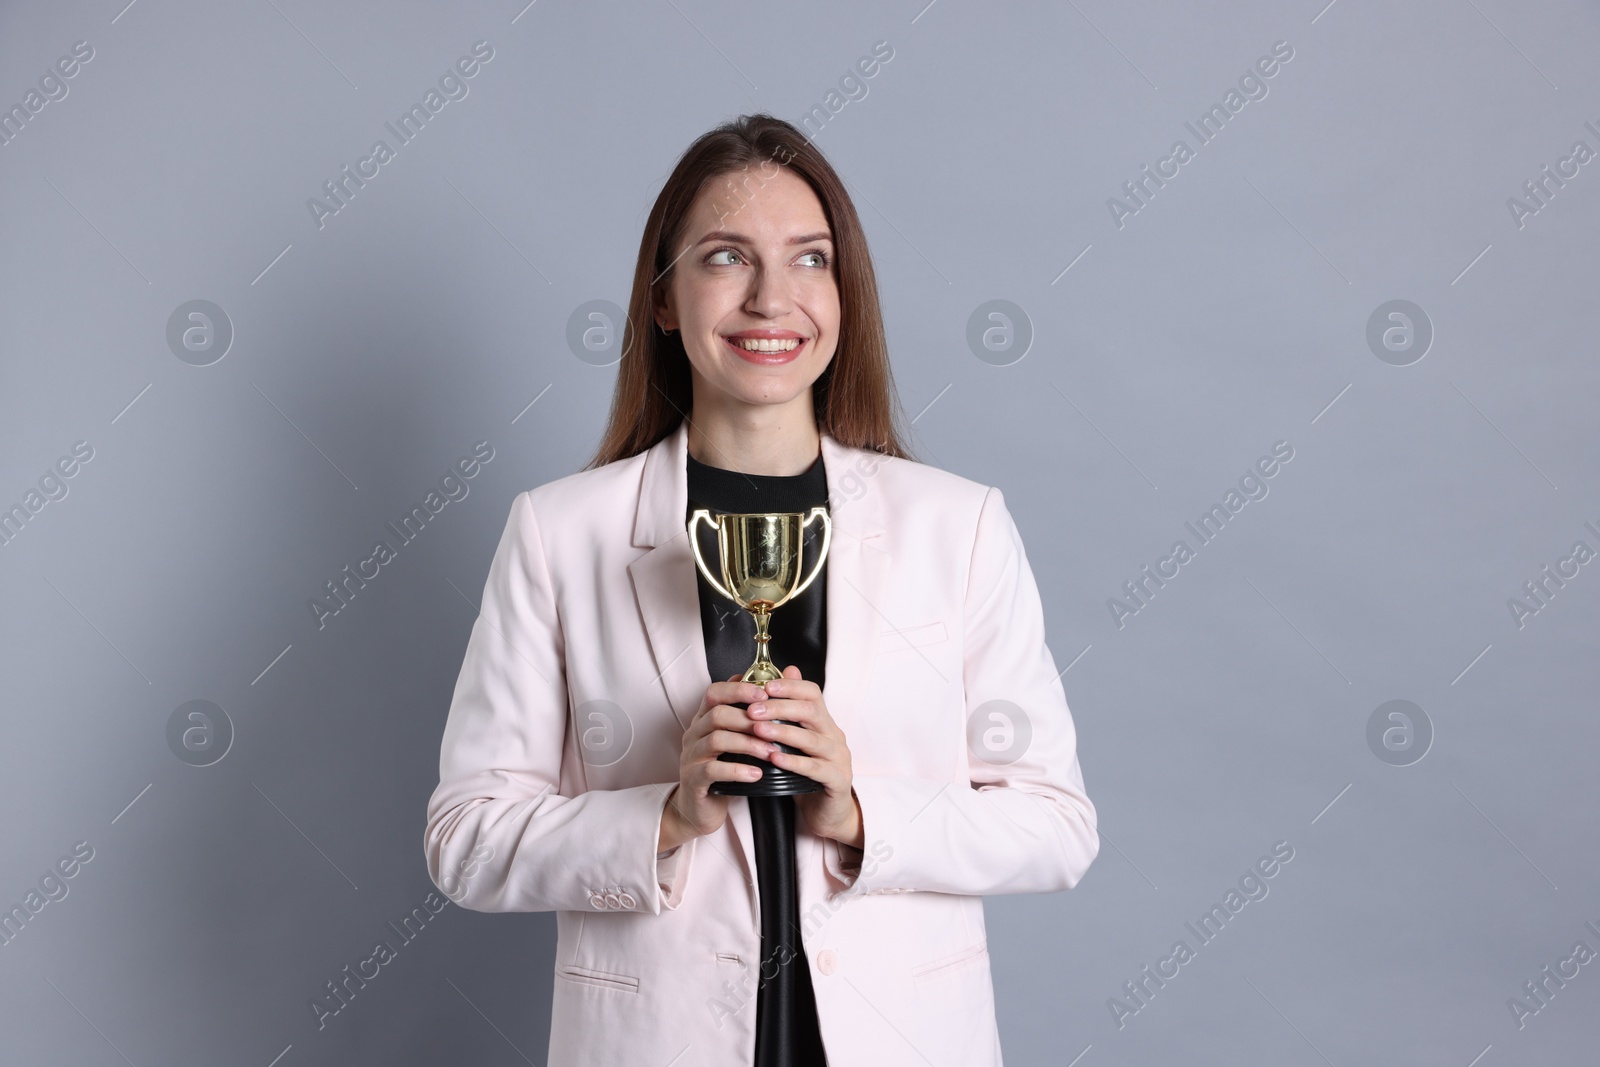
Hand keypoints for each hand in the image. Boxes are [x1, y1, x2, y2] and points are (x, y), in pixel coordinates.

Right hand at [660, 675, 778, 849]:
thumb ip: (750, 718)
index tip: (765, 694)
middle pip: (717, 714)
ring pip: (716, 740)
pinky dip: (738, 770)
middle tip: (776, 726)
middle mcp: (694, 734)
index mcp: (703, 720)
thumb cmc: (723, 770)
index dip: (738, 689)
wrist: (700, 809)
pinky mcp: (693, 780)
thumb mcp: (736, 741)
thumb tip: (774, 693)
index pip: (714, 692)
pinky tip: (757, 774)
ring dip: (748, 744)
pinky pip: (713, 770)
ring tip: (772, 752)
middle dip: (749, 718)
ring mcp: (691, 757)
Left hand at [753, 664, 862, 847]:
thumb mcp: (796, 742)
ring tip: (758, 730)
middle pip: (811, 711)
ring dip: (783, 732)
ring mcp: (839, 758)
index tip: (764, 687)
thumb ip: (788, 715)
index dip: (789, 686)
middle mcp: (834, 735)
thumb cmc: (808, 774)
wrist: (828, 813)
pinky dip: (794, 762)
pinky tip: (774, 759)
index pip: (812, 693)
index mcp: (824, 722)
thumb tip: (781, 678)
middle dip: (780, 708)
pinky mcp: (838, 780)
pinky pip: (816, 768)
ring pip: (812, 739)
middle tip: (753, 710)